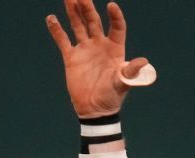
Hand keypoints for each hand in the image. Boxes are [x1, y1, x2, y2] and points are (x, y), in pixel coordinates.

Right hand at [46, 0, 151, 118]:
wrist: (95, 110)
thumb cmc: (112, 97)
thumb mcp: (123, 84)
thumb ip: (130, 71)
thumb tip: (143, 61)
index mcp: (115, 49)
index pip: (117, 27)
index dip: (115, 16)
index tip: (111, 5)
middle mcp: (99, 45)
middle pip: (93, 21)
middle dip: (87, 8)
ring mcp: (85, 49)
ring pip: (78, 25)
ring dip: (73, 12)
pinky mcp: (71, 57)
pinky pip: (63, 40)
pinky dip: (57, 30)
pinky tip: (51, 18)